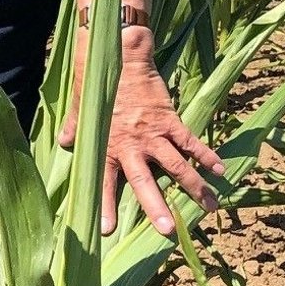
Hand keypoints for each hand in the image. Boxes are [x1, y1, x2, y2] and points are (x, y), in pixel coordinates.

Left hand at [60, 29, 225, 235]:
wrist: (119, 54)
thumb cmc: (96, 81)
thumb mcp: (80, 107)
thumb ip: (74, 128)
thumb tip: (64, 142)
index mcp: (107, 145)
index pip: (105, 182)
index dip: (106, 206)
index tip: (107, 230)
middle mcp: (131, 144)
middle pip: (145, 182)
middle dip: (157, 207)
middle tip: (168, 231)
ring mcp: (152, 133)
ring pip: (176, 166)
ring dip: (194, 188)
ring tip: (210, 208)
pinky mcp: (170, 119)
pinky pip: (191, 142)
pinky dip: (206, 156)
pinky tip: (220, 171)